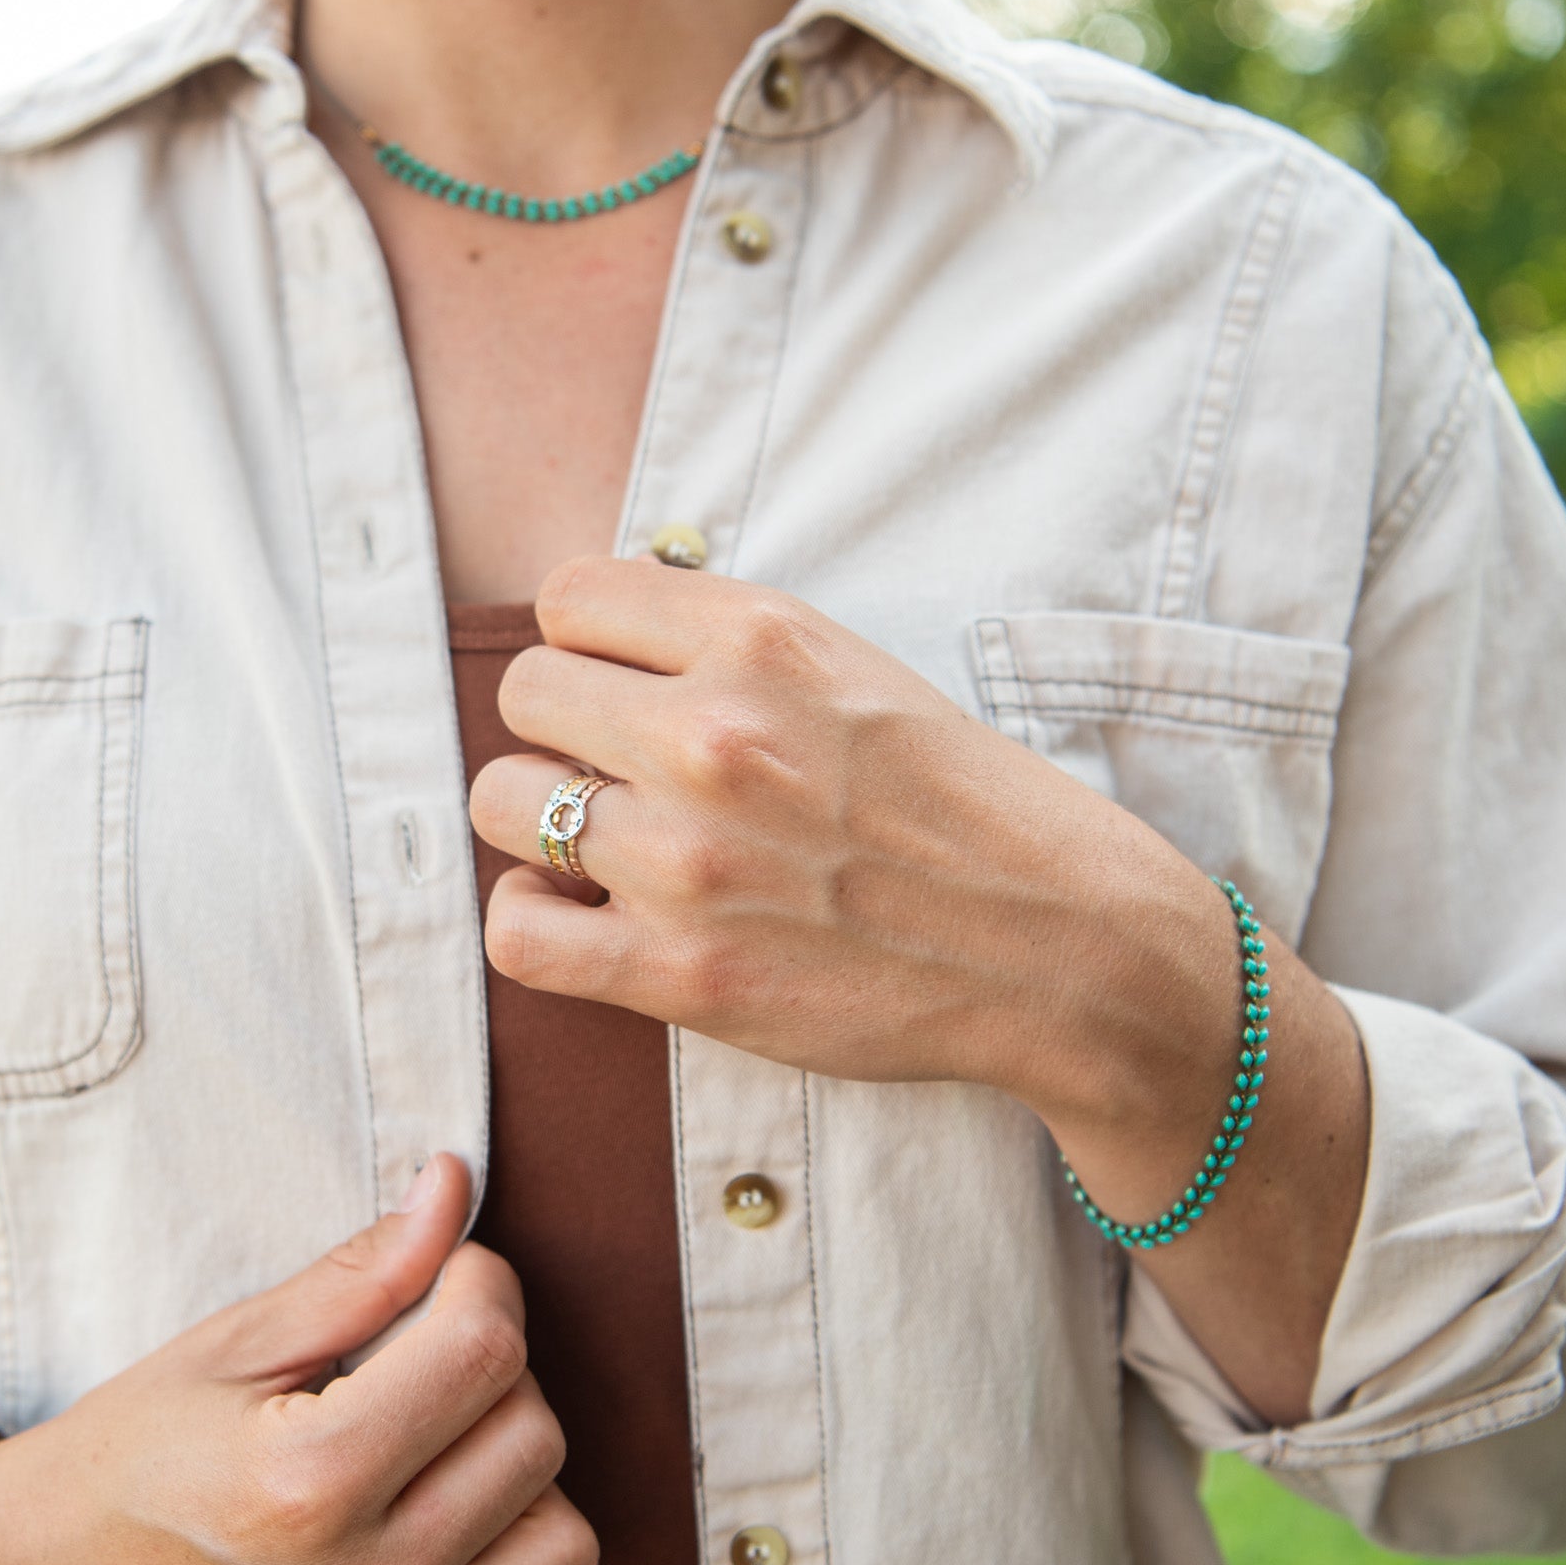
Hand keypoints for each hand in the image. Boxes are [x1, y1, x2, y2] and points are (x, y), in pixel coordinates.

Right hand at [0, 1155, 597, 1564]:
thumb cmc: (130, 1453)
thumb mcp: (230, 1342)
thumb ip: (361, 1272)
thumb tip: (456, 1186)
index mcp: (306, 1481)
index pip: (487, 1350)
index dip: (477, 1285)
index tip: (435, 1280)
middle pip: (534, 1438)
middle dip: (492, 1373)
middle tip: (414, 1363)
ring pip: (561, 1543)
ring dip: (517, 1481)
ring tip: (434, 1454)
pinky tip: (440, 1540)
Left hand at [466, 556, 1236, 1141]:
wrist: (1063, 947)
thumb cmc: (966, 810)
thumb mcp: (856, 670)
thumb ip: (733, 643)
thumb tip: (604, 629)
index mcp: (761, 639)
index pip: (568, 595)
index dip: (587, 645)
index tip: (624, 686)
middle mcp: (712, 733)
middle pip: (525, 691)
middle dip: (561, 729)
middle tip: (623, 774)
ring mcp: (687, 856)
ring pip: (502, 802)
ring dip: (541, 823)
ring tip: (607, 849)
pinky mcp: (680, 969)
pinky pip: (517, 932)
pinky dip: (530, 922)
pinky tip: (579, 919)